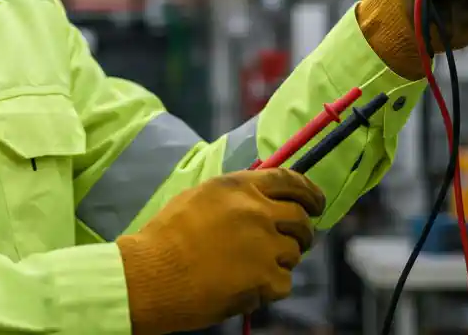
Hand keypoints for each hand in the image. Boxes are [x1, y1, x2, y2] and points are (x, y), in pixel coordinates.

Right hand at [115, 168, 325, 334]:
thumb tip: (260, 199)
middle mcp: (257, 211)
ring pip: (294, 253)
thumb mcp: (197, 198)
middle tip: (295, 242)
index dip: (309, 192)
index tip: (317, 204)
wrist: (150, 275)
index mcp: (239, 187)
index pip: (289, 180)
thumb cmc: (164, 238)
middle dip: (302, 231)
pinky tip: (247, 288)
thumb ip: (233, 196)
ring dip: (280, 261)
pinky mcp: (266, 278)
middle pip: (300, 218)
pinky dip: (270, 288)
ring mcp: (265, 245)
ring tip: (252, 270)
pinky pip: (284, 282)